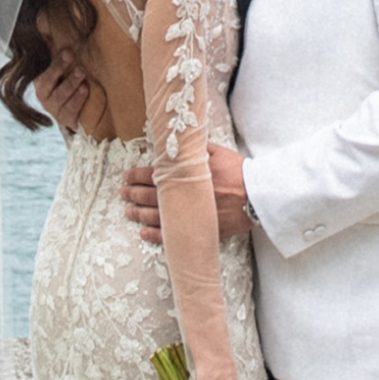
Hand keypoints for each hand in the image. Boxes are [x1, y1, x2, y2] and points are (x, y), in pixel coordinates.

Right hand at [34, 47, 88, 133]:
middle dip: (58, 67)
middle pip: (48, 81)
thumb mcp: (56, 70)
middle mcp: (43, 95)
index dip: (51, 57)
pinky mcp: (65, 119)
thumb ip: (52, 54)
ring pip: (60, 96)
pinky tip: (85, 89)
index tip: (63, 47)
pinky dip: (77, 100)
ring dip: (70, 83)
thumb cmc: (63, 86)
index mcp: (40, 80)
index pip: (42, 68)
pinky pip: (70, 110)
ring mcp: (53, 108)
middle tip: (70, 55)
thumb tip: (47, 34)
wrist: (70, 114)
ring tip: (81, 73)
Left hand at [123, 144, 252, 242]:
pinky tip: (144, 233)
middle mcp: (183, 195)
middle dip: (133, 193)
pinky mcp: (198, 230)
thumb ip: (196, 149)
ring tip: (128, 211)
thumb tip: (182, 144)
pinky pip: (172, 236)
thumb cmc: (238, 171)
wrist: (257, 195)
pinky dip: (156, 235)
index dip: (136, 175)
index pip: (152, 174)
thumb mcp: (216, 152)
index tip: (126, 176)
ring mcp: (189, 215)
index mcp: (184, 175)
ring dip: (139, 213)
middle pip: (150, 195)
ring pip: (156, 216)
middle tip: (122, 193)